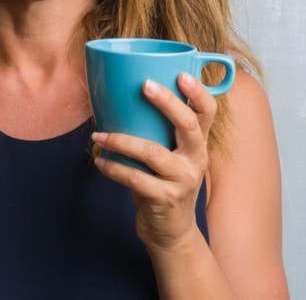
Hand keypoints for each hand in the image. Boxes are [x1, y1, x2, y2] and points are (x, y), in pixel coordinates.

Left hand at [91, 73, 217, 250]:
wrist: (170, 232)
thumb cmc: (162, 184)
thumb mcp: (167, 156)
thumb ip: (154, 132)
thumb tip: (115, 98)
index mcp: (197, 144)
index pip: (207, 113)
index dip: (199, 92)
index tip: (181, 73)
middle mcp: (196, 159)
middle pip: (188, 125)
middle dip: (167, 102)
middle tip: (144, 86)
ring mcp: (183, 180)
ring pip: (153, 152)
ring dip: (120, 141)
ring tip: (98, 136)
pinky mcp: (166, 199)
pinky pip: (135, 178)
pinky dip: (113, 168)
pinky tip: (101, 161)